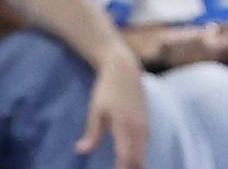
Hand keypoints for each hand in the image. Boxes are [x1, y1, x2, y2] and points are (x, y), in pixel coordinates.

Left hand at [87, 52, 150, 168]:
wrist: (125, 68)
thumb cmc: (107, 89)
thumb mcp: (96, 110)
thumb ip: (92, 133)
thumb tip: (81, 150)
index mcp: (124, 125)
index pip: (126, 155)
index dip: (122, 168)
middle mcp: (138, 127)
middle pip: (139, 157)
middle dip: (132, 168)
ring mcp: (144, 123)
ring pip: (144, 151)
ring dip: (137, 163)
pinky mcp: (146, 121)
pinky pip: (146, 143)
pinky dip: (141, 154)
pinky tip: (136, 160)